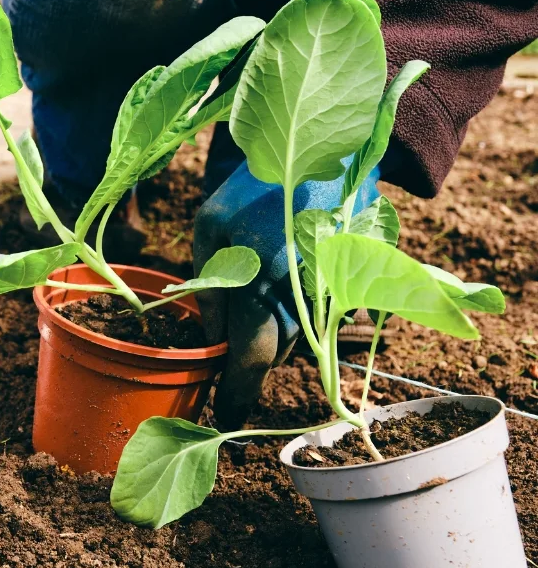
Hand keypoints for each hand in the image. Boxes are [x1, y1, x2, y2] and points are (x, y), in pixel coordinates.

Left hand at [192, 161, 379, 429]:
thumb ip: (208, 288)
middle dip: (250, 356)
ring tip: (260, 295)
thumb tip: (210, 341)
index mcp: (263, 282)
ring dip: (276, 333)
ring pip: (300, 340)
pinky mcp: (360, 285)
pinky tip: (289, 279)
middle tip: (228, 346)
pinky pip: (325, 318)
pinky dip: (303, 312)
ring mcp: (337, 292)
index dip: (236, 394)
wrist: (327, 150)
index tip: (224, 418)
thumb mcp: (209, 227)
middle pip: (275, 354)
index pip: (251, 359)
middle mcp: (305, 295)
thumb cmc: (254, 186)